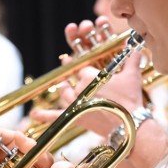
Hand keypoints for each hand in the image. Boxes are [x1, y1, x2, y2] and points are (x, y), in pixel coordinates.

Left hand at [29, 17, 144, 136]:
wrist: (129, 125)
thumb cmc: (130, 99)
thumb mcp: (132, 76)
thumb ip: (131, 57)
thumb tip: (134, 41)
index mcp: (90, 75)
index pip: (84, 67)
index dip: (90, 68)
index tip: (94, 70)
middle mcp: (79, 88)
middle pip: (74, 78)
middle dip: (78, 76)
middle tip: (80, 74)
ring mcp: (75, 103)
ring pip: (65, 92)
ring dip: (65, 89)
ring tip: (66, 86)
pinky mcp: (74, 118)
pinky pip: (56, 116)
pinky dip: (45, 115)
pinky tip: (34, 115)